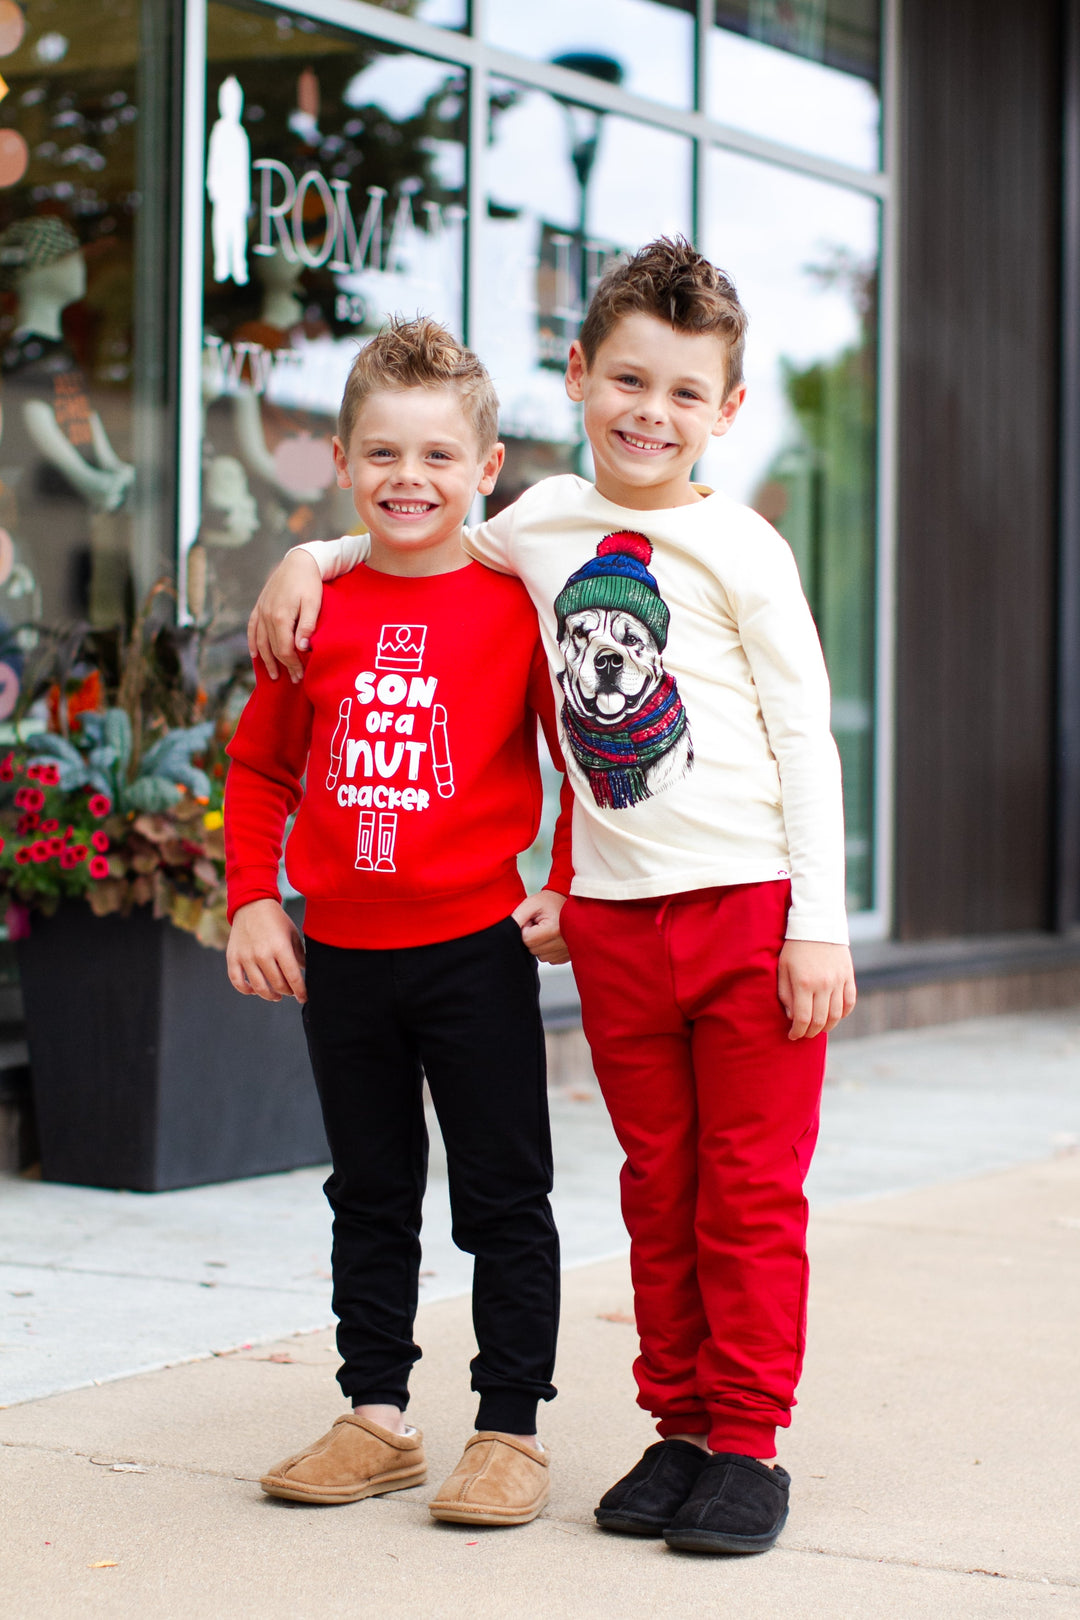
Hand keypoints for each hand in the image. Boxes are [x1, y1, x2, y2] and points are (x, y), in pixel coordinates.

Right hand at [226, 898, 307, 1002]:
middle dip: (287, 992)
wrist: (252, 904)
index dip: (301, 991)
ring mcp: (246, 956)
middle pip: (277, 984)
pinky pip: (237, 981)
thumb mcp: (292, 934)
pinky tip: (254, 991)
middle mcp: (262, 954)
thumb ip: (299, 954)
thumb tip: (304, 972)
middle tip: (291, 992)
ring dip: (270, 995)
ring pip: (259, 987)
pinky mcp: (233, 957)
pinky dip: (246, 990)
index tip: (304, 997)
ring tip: (276, 996)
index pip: (293, 977)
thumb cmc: (276, 920)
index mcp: (280, 947)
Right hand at [246, 549, 323, 682]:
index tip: (301, 676)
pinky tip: (254, 654)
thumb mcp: (314, 603)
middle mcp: (267, 616)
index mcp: (281, 617)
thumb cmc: (310, 582)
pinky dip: (252, 643)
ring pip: (260, 642)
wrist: (299, 560)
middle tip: (294, 679)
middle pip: (273, 649)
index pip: (285, 650)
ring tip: (274, 675)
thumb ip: (307, 625)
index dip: (293, 665)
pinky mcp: (260, 605)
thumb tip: (301, 647)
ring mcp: (261, 610)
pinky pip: (252, 628)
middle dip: (283, 666)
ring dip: (266, 660)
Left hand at [512, 889, 568, 963]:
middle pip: (533, 950)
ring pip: (540, 956)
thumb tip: (507, 931)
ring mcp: (566, 951)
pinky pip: (549, 959)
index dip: (526, 929)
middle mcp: (563, 943)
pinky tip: (552, 938)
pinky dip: (547, 949)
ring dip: (540, 944)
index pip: (527, 940)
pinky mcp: (567, 956)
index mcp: (554, 929)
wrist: (569, 903)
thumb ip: (517, 917)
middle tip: (540, 924)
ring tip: (546, 931)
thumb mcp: (531, 903)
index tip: (533, 921)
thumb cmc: (550, 902)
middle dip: (533, 937)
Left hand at [777, 940, 855, 1039]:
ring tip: (817, 1028)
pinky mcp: (849, 976)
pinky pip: (850, 1002)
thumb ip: (786, 995)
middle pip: (820, 1020)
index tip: (792, 1036)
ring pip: (837, 1015)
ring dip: (827, 1027)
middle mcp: (823, 984)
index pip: (802, 1018)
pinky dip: (843, 1014)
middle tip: (804, 1034)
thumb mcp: (783, 968)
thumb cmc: (794, 947)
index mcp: (803, 983)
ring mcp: (838, 980)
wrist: (817, 924)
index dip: (797, 1032)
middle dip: (810, 1032)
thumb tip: (792, 1017)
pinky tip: (834, 1016)